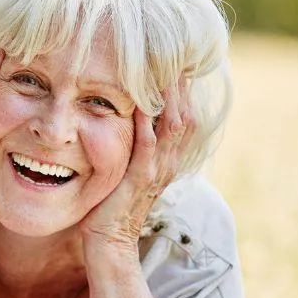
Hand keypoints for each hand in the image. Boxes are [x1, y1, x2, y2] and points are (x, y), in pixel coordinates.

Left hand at [80, 75, 195, 248]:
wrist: (110, 243)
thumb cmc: (113, 207)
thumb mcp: (129, 172)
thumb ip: (135, 150)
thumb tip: (130, 122)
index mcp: (168, 160)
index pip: (185, 118)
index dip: (184, 92)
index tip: (177, 63)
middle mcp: (168, 163)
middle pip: (186, 116)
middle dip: (182, 87)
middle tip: (177, 55)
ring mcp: (156, 171)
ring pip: (173, 126)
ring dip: (170, 97)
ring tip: (166, 68)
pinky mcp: (138, 179)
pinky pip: (147, 145)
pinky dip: (147, 122)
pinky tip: (140, 101)